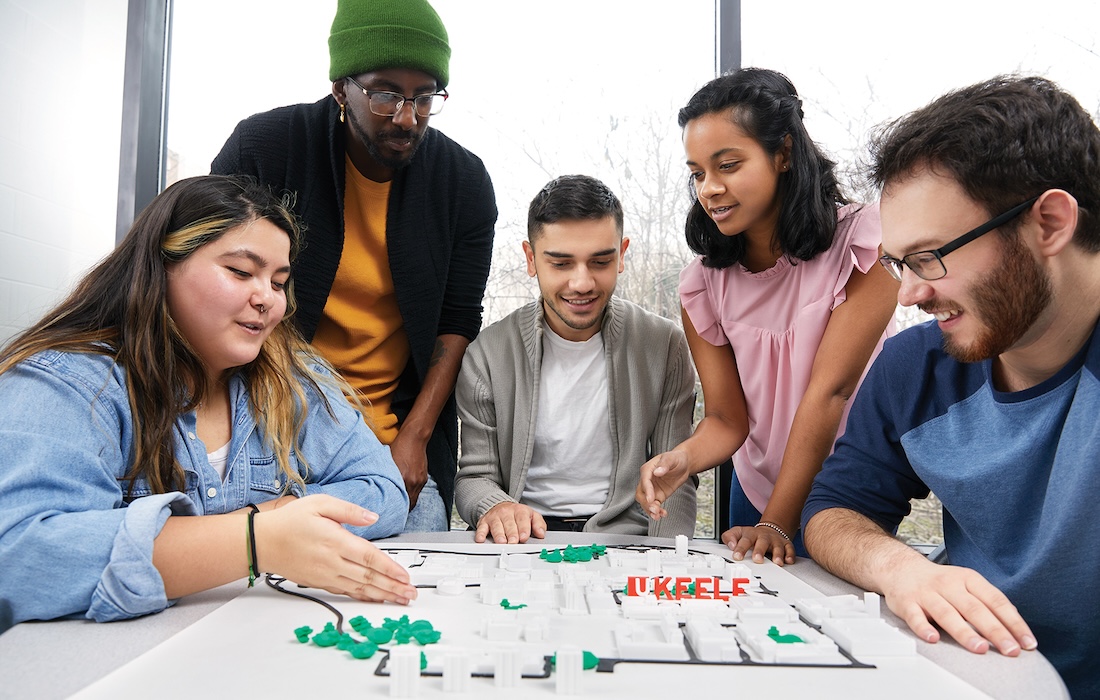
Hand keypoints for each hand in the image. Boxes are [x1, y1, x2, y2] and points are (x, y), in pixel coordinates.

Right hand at [256, 494, 417, 604]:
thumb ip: (349, 510)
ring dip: (381, 595)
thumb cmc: (289, 521)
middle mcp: (332, 561)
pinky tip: (374, 598)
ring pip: (359, 588)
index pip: (369, 557)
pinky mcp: (320, 582)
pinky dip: (363, 597)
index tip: (404, 576)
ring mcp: (326, 575)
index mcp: (335, 541)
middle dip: (392, 587)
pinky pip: (346, 592)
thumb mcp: (320, 503)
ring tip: (399, 600)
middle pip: (369, 577)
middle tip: (410, 593)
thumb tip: (372, 517)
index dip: (390, 568)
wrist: (263, 542)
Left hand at [388, 429, 428, 509]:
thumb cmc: (399, 447)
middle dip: (403, 509)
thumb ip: (386, 476)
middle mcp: (414, 481)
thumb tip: (379, 487)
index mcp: (404, 478)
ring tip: (399, 504)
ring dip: (407, 501)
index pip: (402, 502)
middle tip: (394, 514)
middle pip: (410, 503)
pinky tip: (404, 491)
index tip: (390, 514)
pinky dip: (411, 493)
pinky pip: (417, 490)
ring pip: (414, 498)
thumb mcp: (388, 462)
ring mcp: (420, 480)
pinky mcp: (423, 477)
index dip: (396, 510)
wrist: (414, 437)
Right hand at [475, 502, 546, 543]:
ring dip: (499, 534)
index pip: (522, 519)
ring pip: (496, 526)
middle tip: (513, 542)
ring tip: (502, 542)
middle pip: (509, 523)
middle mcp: (506, 513)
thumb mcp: (531, 516)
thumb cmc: (516, 514)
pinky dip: (480, 533)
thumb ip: (538, 524)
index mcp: (519, 511)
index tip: (524, 537)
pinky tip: (481, 539)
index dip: (524, 528)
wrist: (499, 505)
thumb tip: (541, 533)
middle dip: (512, 533)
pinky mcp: (484, 522)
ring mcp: (495, 517)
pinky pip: (482, 527)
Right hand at [636, 449, 691, 519]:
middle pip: (641, 494)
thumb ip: (664, 464)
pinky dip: (657, 511)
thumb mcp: (672, 458)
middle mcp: (647, 480)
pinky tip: (662, 514)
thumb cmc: (676, 458)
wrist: (684, 464)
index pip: (644, 481)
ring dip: (650, 510)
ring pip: (645, 502)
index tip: (651, 499)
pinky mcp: (658, 496)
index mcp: (648, 469)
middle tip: (655, 509)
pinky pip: (654, 505)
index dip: (647, 491)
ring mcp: (652, 489)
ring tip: (658, 515)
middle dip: (646, 503)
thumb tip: (657, 472)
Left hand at [721, 524, 795, 565]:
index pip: (744, 540)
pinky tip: (789, 561)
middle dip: (760, 551)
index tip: (737, 556)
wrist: (769, 530)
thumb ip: (729, 537)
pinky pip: (790, 549)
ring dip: (778, 554)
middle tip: (757, 559)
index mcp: (750, 534)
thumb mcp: (738, 533)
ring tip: (777, 562)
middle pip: (762, 542)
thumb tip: (731, 545)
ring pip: (778, 546)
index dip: (740, 548)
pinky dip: (790, 555)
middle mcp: (764, 537)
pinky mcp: (786, 544)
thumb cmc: (751, 536)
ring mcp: (775, 540)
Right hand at [880, 558, 1036, 655]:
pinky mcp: (906, 602)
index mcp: (968, 579)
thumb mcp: (966, 583)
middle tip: (1010, 649)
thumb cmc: (938, 582)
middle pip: (975, 608)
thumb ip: (987, 602)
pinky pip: (915, 616)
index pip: (996, 600)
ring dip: (964, 631)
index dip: (1013, 622)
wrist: (899, 568)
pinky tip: (933, 638)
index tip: (1026, 642)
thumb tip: (1014, 625)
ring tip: (980, 648)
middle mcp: (948, 585)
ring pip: (947, 613)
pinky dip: (923, 628)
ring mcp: (927, 593)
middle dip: (995, 630)